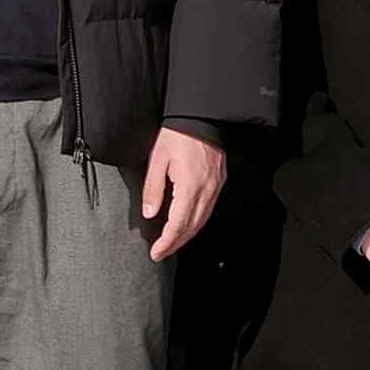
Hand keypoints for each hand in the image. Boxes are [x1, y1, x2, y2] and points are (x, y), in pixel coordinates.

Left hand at [137, 128, 227, 259]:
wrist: (200, 117)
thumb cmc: (177, 134)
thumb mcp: (157, 159)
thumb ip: (153, 189)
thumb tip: (149, 214)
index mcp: (189, 186)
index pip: (178, 224)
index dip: (166, 242)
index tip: (156, 252)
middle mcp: (206, 191)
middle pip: (192, 227)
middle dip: (176, 243)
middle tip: (161, 253)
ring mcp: (215, 187)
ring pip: (202, 221)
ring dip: (187, 235)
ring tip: (171, 244)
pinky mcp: (219, 182)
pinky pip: (208, 210)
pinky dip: (196, 222)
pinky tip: (187, 225)